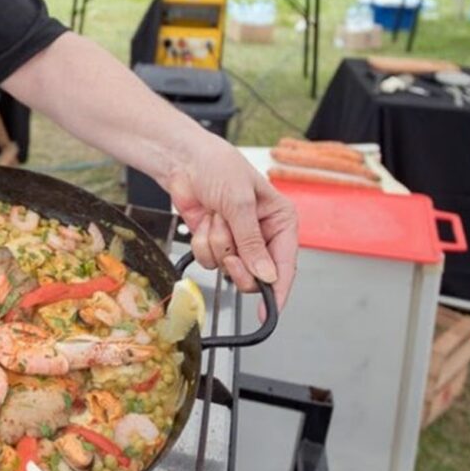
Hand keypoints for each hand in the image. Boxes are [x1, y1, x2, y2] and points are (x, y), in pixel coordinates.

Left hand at [164, 135, 297, 313]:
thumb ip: (252, 242)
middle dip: (237, 261)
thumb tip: (266, 275)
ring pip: (228, 268)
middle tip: (230, 249)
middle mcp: (263, 234)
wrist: (183, 160)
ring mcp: (237, 240)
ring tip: (216, 217)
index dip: (278, 290)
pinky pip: (209, 260)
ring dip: (217, 244)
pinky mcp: (215, 241)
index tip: (268, 310)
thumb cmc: (218, 167)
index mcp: (281, 221)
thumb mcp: (240, 203)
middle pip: (255, 274)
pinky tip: (204, 220)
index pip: (286, 265)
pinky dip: (202, 242)